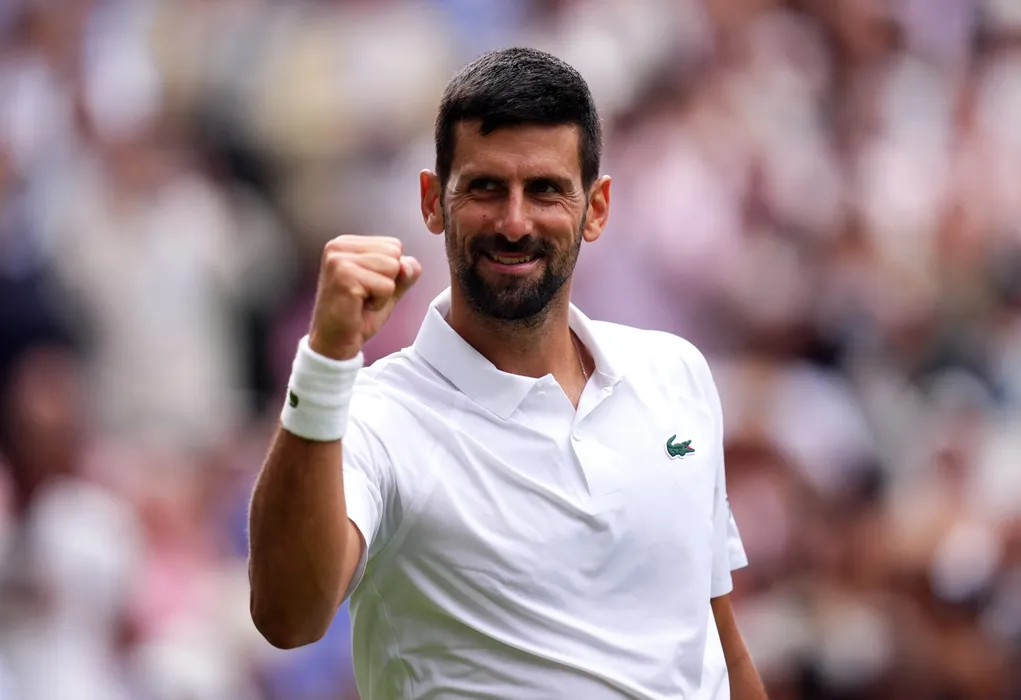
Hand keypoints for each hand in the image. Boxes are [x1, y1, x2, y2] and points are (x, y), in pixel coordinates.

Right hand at [308, 235, 420, 359]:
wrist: (335, 342)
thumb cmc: (357, 314)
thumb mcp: (388, 287)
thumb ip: (404, 271)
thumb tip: (410, 264)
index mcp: (346, 243)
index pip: (394, 245)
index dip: (390, 272)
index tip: (367, 286)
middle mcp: (339, 246)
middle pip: (394, 254)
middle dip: (387, 280)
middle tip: (364, 295)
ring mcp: (339, 260)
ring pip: (392, 268)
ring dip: (383, 292)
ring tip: (361, 300)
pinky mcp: (345, 277)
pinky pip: (387, 286)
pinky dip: (379, 302)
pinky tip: (359, 307)